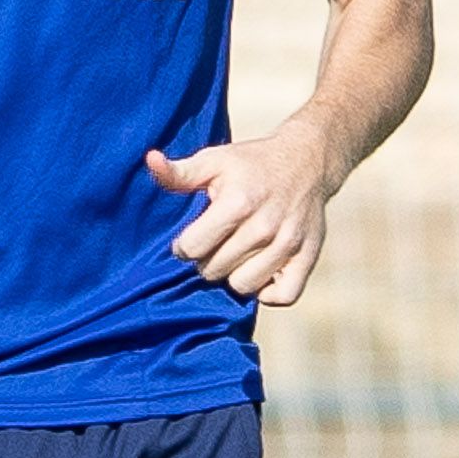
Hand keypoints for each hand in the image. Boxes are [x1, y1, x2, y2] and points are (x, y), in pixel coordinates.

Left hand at [146, 128, 338, 305]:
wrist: (307, 160)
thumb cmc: (251, 163)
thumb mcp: (213, 161)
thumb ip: (179, 172)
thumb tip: (150, 161)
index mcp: (238, 202)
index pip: (192, 249)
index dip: (184, 246)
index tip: (191, 237)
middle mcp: (264, 226)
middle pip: (213, 270)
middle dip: (208, 259)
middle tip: (217, 242)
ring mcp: (288, 244)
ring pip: (243, 286)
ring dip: (234, 274)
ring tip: (236, 254)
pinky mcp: (308, 258)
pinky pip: (282, 296)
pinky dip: (268, 291)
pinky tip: (260, 271)